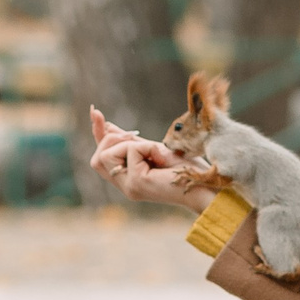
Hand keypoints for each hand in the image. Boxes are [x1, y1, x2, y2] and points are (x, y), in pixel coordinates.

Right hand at [89, 108, 218, 211]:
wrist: (204, 185)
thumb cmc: (185, 169)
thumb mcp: (153, 149)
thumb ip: (131, 142)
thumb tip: (107, 126)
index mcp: (128, 180)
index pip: (102, 158)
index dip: (97, 134)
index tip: (95, 112)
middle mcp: (125, 186)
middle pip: (97, 159)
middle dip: (111, 140)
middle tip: (135, 138)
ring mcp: (129, 186)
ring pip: (106, 155)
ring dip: (129, 144)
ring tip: (153, 151)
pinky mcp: (137, 182)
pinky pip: (130, 151)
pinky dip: (147, 146)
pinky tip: (162, 156)